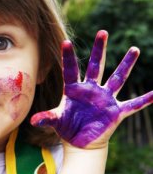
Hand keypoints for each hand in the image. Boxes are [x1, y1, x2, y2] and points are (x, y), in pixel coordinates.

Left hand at [31, 30, 152, 148]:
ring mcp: (105, 99)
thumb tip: (32, 120)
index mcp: (74, 90)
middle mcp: (91, 90)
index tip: (66, 41)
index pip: (71, 70)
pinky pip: (133, 104)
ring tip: (134, 49)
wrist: (80, 142)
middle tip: (102, 31)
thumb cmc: (67, 128)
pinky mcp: (115, 111)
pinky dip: (145, 100)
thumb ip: (46, 118)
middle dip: (100, 49)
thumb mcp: (56, 121)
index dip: (68, 57)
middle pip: (96, 66)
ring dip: (126, 65)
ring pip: (117, 78)